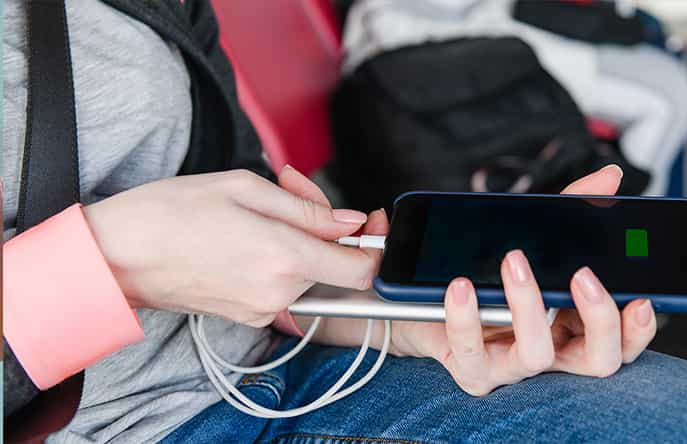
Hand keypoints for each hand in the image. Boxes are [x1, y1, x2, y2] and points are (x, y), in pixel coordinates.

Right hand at [84, 167, 380, 326]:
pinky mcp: (248, 314)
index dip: (371, 247)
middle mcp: (279, 291)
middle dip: (321, 226)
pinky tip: (249, 234)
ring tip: (260, 209)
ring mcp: (263, 308)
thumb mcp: (244, 187)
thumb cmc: (171, 212)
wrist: (118, 255)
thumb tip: (350, 223)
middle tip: (289, 189)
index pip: (361, 270)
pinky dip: (278, 258)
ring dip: (297, 239)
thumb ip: (307, 208)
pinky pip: (282, 284)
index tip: (363, 226)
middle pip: (332, 263)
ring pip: (307, 272)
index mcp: (284, 257)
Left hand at [387, 165, 657, 394]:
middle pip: (599, 360)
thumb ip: (573, 211)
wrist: (426, 303)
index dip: (637, 329)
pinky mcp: (472, 369)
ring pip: (538, 356)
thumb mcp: (533, 241)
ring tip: (514, 260)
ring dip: (529, 306)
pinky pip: (471, 350)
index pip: (621, 341)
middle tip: (582, 275)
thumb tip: (609, 176)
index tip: (641, 299)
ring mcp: (512, 365)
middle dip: (600, 319)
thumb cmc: (489, 274)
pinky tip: (461, 286)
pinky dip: (466, 317)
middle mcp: (551, 351)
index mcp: (573, 327)